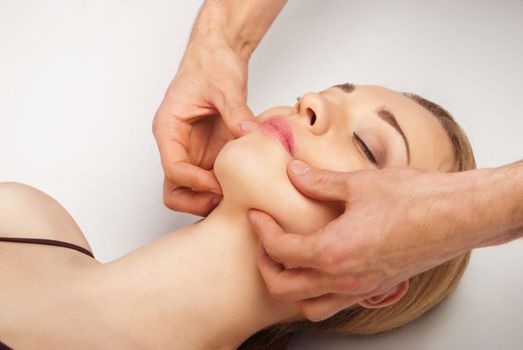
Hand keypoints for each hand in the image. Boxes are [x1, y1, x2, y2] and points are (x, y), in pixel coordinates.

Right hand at [153, 38, 257, 215]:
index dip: (195, 182)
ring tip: (236, 195)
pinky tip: (243, 187)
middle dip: (197, 200)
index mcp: (169, 129)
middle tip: (226, 198)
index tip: (221, 185)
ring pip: (190, 192)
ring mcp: (193, 153)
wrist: (218, 57)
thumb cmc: (211, 65)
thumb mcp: (225, 86)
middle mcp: (177, 145)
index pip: (173, 168)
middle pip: (174, 190)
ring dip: (209, 199)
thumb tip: (251, 134)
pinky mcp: (210, 154)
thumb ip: (236, 112)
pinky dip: (223, 190)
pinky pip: (211, 182)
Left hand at [248, 160, 473, 320]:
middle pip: (284, 287)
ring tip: (287, 260)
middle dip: (266, 264)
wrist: (458, 216)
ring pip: (308, 305)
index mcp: (333, 251)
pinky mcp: (375, 288)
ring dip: (290, 286)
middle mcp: (343, 278)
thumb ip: (320, 182)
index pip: (280, 250)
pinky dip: (316, 293)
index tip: (256, 215)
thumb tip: (295, 172)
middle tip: (264, 239)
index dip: (261, 230)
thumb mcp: (359, 184)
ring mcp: (360, 288)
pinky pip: (335, 304)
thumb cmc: (415, 200)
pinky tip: (320, 269)